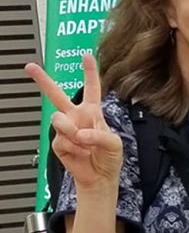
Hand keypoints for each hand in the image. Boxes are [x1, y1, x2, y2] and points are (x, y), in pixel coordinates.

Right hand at [25, 53, 122, 193]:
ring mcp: (66, 129)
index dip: (89, 72)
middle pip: (57, 95)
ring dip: (72, 131)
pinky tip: (81, 153)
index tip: (86, 55)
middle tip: (30, 66)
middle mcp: (77, 117)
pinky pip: (62, 140)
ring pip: (58, 119)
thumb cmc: (109, 157)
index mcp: (93, 112)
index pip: (91, 88)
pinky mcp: (58, 143)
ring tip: (84, 142)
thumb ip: (100, 135)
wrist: (99, 176)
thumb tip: (80, 132)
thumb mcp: (114, 143)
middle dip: (43, 80)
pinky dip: (74, 148)